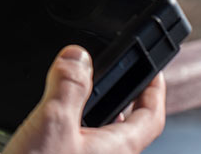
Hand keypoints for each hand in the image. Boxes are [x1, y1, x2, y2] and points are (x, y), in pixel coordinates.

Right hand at [4, 47, 165, 153]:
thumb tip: (79, 56)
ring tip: (72, 93)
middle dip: (118, 98)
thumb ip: (69, 86)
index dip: (155, 89)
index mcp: (118, 149)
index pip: (152, 116)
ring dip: (89, 114)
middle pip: (125, 127)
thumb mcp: (54, 123)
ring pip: (98, 139)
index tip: (154, 69)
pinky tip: (44, 126)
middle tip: (108, 75)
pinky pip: (75, 148)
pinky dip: (68, 130)